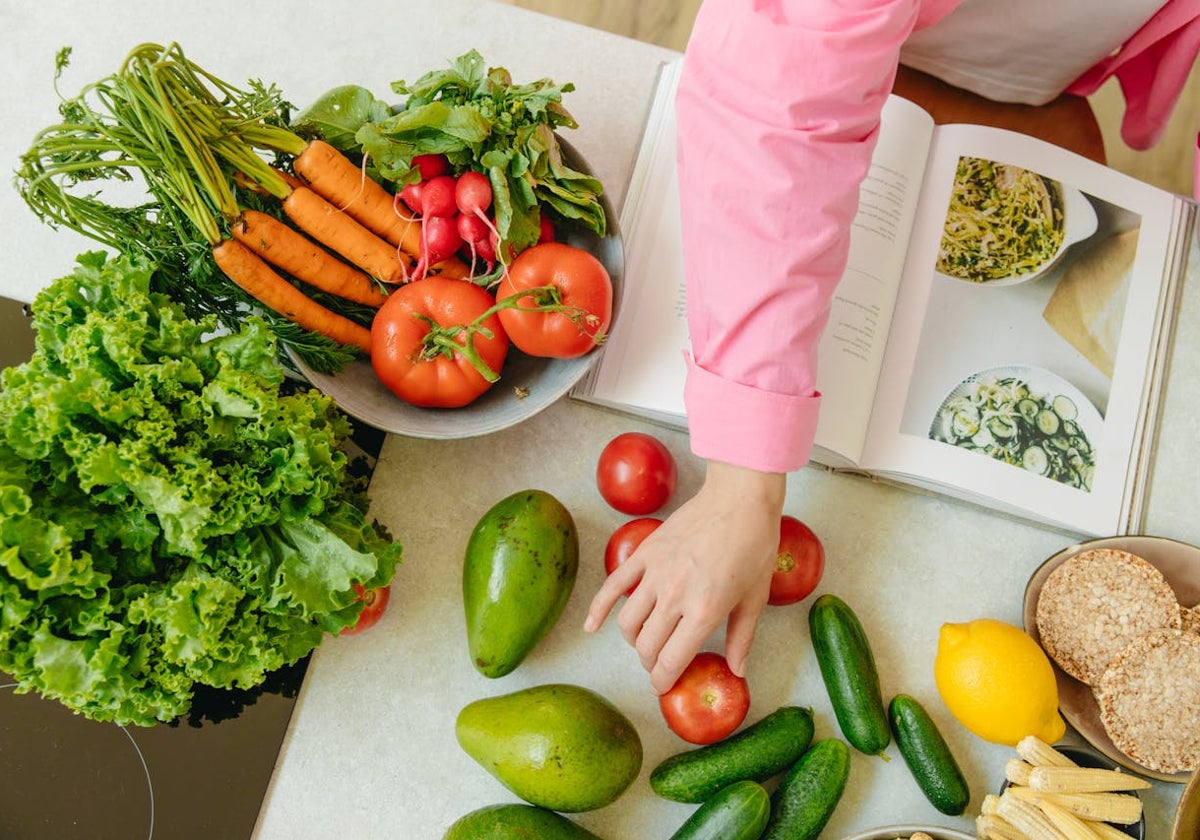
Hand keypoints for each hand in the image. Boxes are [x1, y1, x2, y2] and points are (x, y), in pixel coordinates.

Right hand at [584, 460, 785, 693]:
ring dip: (633, 640)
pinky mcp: (644, 554)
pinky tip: (591, 626)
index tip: (664, 686)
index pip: (670, 662)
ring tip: (645, 641)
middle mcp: (675, 596)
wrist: (739, 499)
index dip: (663, 681)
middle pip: (646, 647)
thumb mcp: (755, 598)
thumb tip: (737, 671)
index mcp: (704, 611)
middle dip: (650, 664)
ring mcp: (655, 573)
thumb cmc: (754, 546)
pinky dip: (598, 609)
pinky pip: (612, 586)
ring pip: (627, 623)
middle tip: (660, 664)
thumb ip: (742, 638)